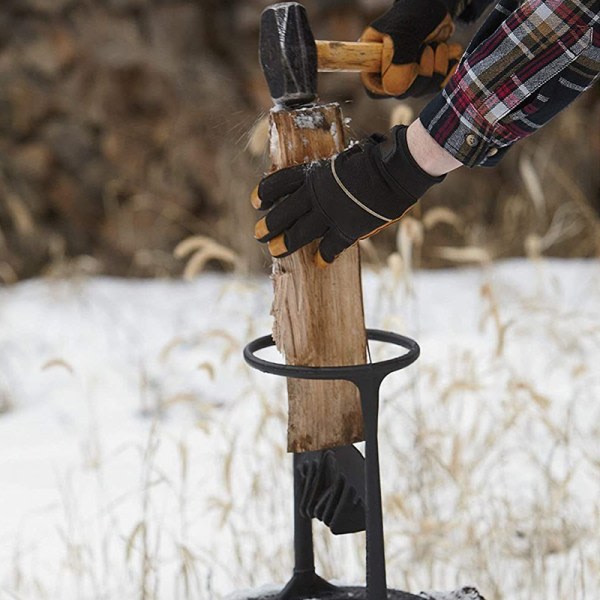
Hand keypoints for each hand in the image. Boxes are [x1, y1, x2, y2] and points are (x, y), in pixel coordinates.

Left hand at [251, 125, 444, 265]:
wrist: (393, 171)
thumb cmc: (372, 159)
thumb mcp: (342, 160)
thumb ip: (328, 174)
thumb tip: (323, 182)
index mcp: (312, 175)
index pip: (278, 184)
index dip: (264, 193)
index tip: (256, 202)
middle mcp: (315, 195)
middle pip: (282, 213)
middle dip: (268, 225)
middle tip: (258, 235)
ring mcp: (329, 214)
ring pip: (298, 234)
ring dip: (284, 243)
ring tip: (275, 250)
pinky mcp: (346, 229)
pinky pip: (330, 248)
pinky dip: (324, 256)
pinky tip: (320, 262)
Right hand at [360, 0, 462, 97]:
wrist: (434, 7)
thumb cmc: (413, 14)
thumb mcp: (403, 33)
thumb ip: (398, 61)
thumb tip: (396, 90)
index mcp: (372, 63)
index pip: (376, 90)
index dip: (393, 82)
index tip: (410, 61)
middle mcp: (387, 75)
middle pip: (403, 91)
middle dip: (421, 69)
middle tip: (427, 47)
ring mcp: (407, 79)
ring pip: (422, 90)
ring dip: (438, 66)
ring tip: (439, 45)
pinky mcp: (425, 79)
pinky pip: (438, 86)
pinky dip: (449, 70)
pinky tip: (452, 55)